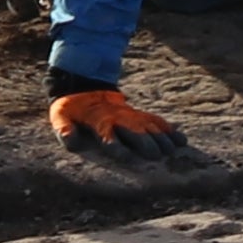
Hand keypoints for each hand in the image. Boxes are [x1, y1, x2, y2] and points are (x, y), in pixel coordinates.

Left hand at [46, 82, 176, 146]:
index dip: (116, 145)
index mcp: (98, 120)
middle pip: (134, 131)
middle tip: (158, 156)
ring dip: (161, 137)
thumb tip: (71, 141)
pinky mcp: (138, 114)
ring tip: (173, 150)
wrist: (84, 85)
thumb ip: (64, 130)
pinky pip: (156, 121)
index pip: (108, 135)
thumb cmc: (71, 108)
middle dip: (146, 142)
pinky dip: (169, 130)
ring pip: (148, 126)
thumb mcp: (60, 116)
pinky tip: (181, 140)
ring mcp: (130, 115)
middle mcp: (118, 118)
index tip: (127, 158)